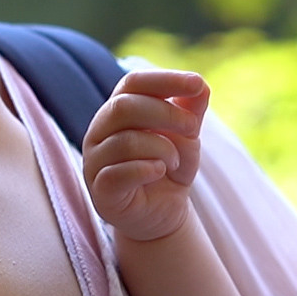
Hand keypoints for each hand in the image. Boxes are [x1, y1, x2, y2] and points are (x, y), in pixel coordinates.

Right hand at [82, 69, 209, 241]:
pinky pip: (118, 173)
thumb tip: (201, 86)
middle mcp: (100, 131)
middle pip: (124, 107)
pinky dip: (147, 169)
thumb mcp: (186, 139)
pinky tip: (161, 172)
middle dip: (166, 113)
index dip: (165, 79)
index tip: (197, 83)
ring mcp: (95, 161)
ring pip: (124, 141)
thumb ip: (191, 112)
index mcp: (118, 110)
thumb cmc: (169, 170)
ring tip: (176, 162)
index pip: (133, 82)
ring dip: (162, 148)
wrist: (161, 216)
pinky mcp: (100, 191)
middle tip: (193, 128)